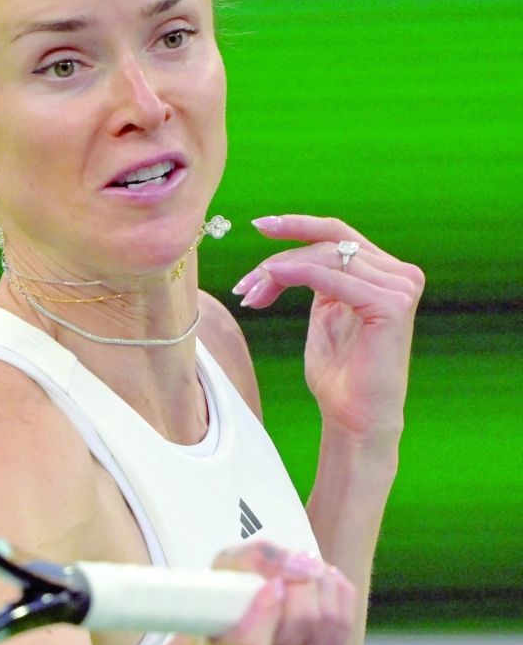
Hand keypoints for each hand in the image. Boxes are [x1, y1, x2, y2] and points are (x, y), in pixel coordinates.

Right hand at [161, 541, 354, 644]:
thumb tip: (303, 565)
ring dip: (324, 586)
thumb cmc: (226, 603)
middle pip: (301, 624)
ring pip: (328, 624)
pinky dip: (338, 598)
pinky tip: (323, 586)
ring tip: (309, 570)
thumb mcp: (225, 569)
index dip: (267, 611)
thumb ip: (256, 559)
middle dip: (304, 583)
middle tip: (294, 564)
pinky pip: (343, 629)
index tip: (272, 583)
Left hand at [232, 215, 424, 450]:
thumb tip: (282, 259)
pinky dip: (296, 274)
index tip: (259, 225)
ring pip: (326, 257)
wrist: (356, 419)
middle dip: (280, 257)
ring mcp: (399, 286)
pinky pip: (332, 277)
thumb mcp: (325, 317)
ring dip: (279, 270)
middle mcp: (398, 274)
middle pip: (329, 243)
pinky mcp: (391, 304)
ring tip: (250, 293)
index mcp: (384, 273)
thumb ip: (319, 282)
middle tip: (245, 283)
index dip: (298, 225)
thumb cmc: (339, 377)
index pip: (338, 234)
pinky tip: (270, 281)